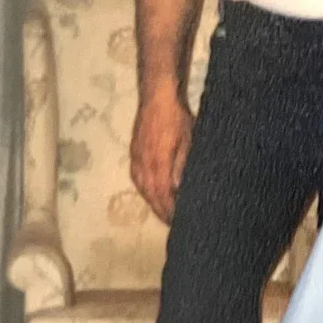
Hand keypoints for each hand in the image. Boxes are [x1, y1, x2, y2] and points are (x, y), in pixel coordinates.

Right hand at [130, 87, 192, 223]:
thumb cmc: (178, 119)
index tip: (177, 223)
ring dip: (152, 202)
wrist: (157, 98)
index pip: (162, 195)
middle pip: (151, 195)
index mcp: (158, 164)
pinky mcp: (134, 153)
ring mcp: (136, 159)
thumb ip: (182, 166)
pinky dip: (145, 190)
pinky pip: (137, 178)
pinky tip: (151, 194)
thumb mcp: (188, 142)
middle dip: (161, 211)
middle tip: (172, 224)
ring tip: (162, 213)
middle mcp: (143, 165)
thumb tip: (178, 189)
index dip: (169, 211)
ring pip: (143, 188)